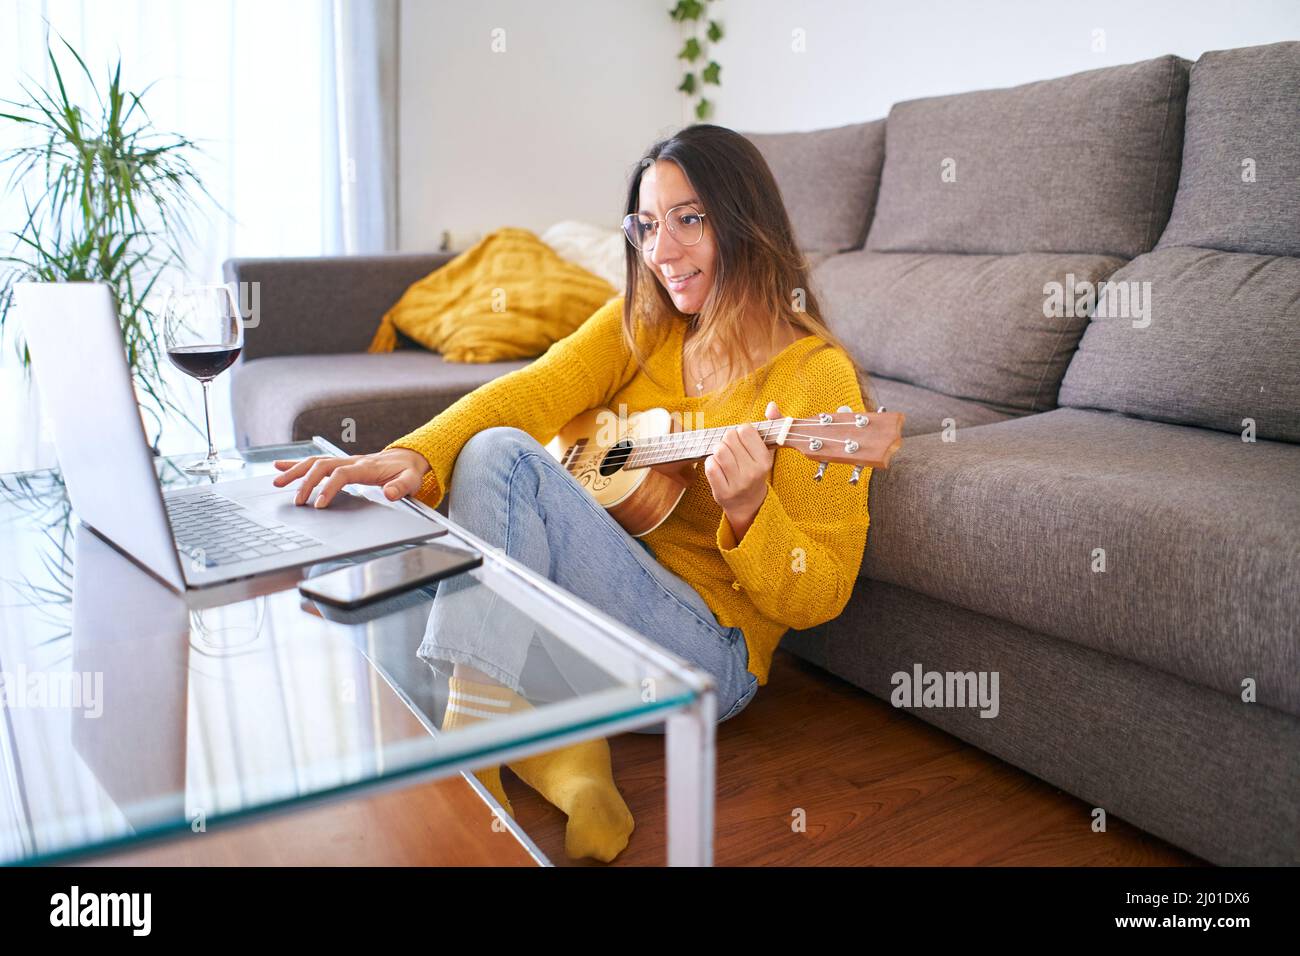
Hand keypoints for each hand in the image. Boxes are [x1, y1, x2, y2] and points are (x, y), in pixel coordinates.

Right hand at [271, 447, 431, 507]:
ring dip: (295, 471)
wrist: (408, 458)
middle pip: (322, 466)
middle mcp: (352, 461)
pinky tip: (279, 466)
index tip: (320, 504)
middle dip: (306, 482)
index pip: (342, 475)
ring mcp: (344, 461)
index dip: (329, 487)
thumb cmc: (408, 472)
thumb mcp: (411, 480)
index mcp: (366, 466)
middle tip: (297, 501)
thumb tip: (389, 493)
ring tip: (277, 483)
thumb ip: (402, 487)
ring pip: (315, 462)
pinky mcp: (340, 463)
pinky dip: (296, 463)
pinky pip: (315, 461)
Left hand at [707, 402, 855, 539]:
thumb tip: (772, 405)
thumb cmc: (756, 471)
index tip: (743, 441)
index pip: (745, 430)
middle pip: (729, 438)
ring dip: (718, 451)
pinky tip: (718, 468)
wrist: (748, 504)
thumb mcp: (767, 451)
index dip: (741, 432)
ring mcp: (737, 483)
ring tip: (725, 458)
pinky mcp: (722, 492)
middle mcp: (752, 472)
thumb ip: (772, 426)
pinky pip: (709, 465)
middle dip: (728, 441)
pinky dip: (710, 463)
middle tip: (732, 451)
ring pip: (718, 450)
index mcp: (765, 460)